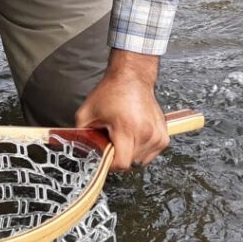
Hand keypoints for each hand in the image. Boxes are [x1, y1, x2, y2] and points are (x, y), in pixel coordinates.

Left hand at [74, 49, 168, 170]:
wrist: (132, 77)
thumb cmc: (111, 92)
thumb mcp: (87, 111)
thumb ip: (81, 134)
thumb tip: (80, 151)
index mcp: (126, 128)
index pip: (121, 163)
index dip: (109, 164)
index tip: (104, 155)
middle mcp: (145, 133)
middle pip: (130, 163)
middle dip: (118, 155)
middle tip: (112, 139)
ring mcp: (157, 136)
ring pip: (141, 161)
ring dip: (130, 153)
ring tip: (124, 135)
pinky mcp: (163, 137)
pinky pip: (150, 154)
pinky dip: (141, 149)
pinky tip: (134, 135)